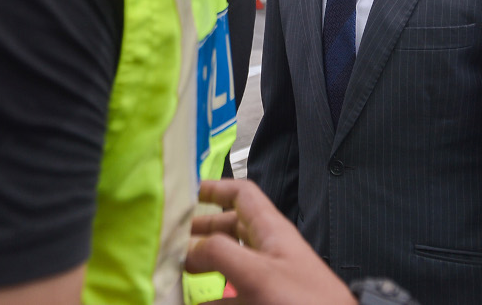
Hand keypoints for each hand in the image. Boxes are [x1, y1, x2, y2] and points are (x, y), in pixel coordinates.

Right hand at [186, 179, 357, 304]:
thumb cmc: (309, 303)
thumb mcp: (259, 273)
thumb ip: (222, 254)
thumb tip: (189, 249)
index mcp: (272, 231)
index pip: (242, 194)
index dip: (214, 188)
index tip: (185, 194)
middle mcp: (269, 250)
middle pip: (230, 229)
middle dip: (200, 232)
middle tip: (172, 238)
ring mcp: (269, 278)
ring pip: (229, 264)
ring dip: (202, 267)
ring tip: (175, 272)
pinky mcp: (267, 302)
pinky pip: (233, 295)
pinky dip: (212, 298)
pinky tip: (195, 302)